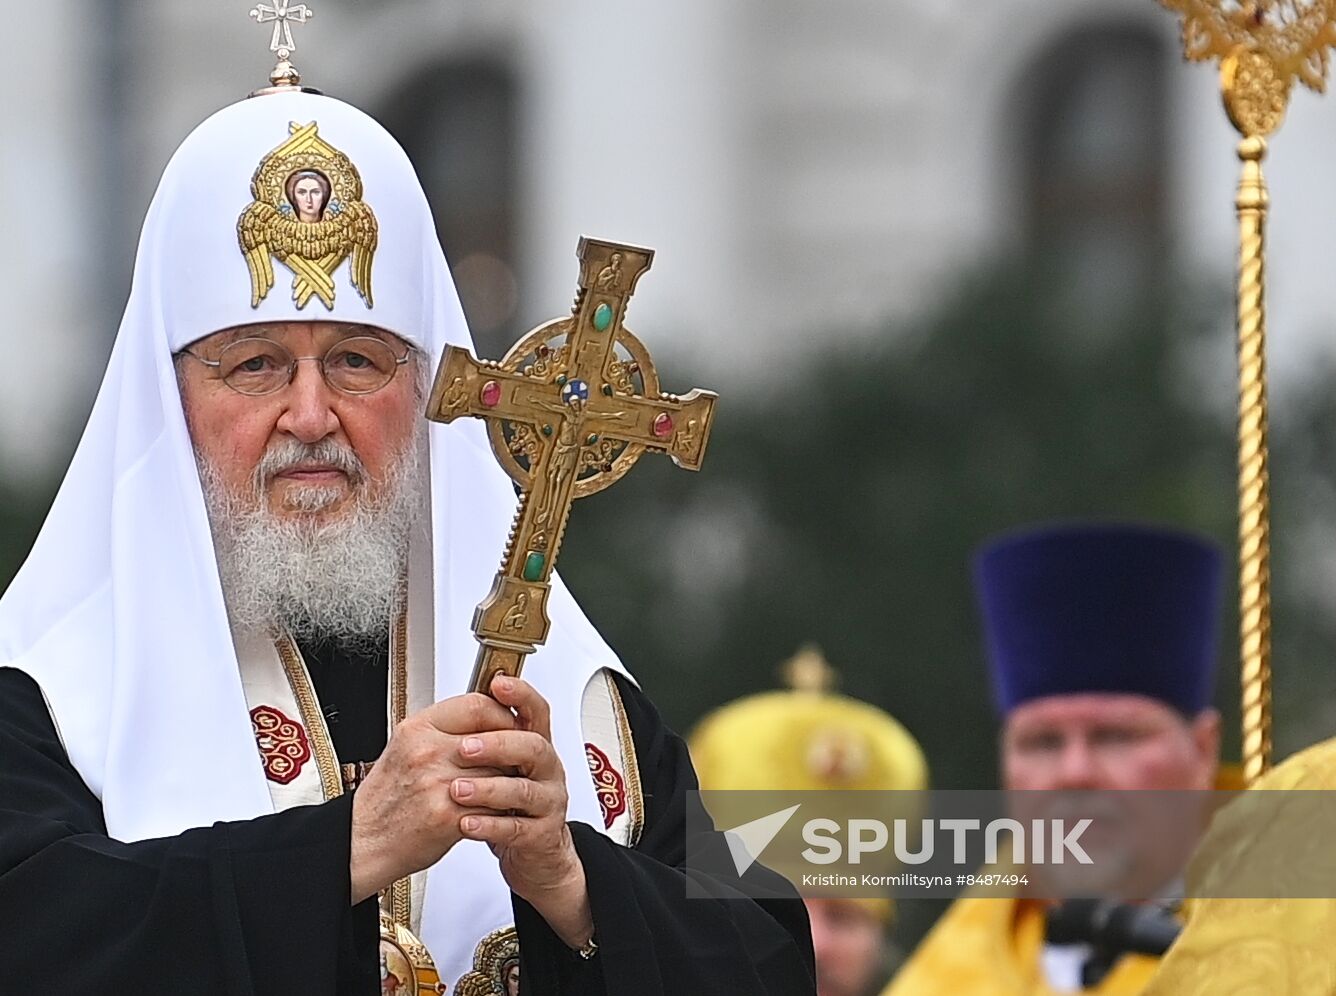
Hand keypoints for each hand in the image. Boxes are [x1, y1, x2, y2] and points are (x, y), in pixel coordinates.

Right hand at [349, 692, 514, 903]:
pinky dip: (499, 808)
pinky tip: (495, 810)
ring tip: (505, 786)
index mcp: (417, 728)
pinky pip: (491, 805)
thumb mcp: (407, 748)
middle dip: (510, 750)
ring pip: (498, 772)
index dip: (501, 714)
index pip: (477, 704)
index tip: (510, 723)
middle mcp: (426, 751)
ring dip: (508, 781)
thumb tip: (487, 719)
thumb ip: (444, 730)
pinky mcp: (447, 815)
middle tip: (516, 758)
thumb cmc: (387, 797)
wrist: (363, 840)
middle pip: (494, 738)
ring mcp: (437, 783)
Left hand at [451, 675, 593, 949]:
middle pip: (534, 747)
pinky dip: (490, 826)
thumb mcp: (499, 764)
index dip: (521, 695)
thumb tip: (453, 707)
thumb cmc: (509, 803)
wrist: (532, 853)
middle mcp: (547, 770)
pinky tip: (466, 823)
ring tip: (456, 790)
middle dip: (498, 744)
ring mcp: (548, 802)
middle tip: (465, 747)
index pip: (535, 711)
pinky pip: (518, 829)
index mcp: (534, 744)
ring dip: (488, 788)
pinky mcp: (541, 835)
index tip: (498, 684)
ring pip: (524, 790)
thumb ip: (483, 737)